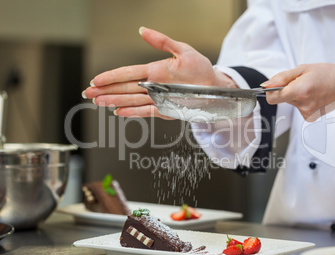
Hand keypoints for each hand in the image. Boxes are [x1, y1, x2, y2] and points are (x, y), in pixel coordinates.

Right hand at [82, 27, 232, 118]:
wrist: (215, 87)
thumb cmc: (201, 68)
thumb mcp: (183, 51)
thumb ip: (162, 42)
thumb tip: (142, 30)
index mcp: (155, 70)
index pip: (128, 73)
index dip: (111, 77)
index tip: (96, 80)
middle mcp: (153, 85)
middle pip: (124, 88)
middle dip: (105, 91)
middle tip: (88, 93)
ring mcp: (158, 98)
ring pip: (131, 100)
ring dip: (114, 101)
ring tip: (98, 102)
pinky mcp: (165, 110)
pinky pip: (146, 112)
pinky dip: (132, 112)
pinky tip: (119, 112)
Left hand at [261, 63, 334, 121]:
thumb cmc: (326, 73)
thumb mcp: (302, 69)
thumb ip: (281, 78)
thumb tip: (265, 85)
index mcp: (299, 91)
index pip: (272, 99)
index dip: (270, 92)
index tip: (275, 85)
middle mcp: (302, 105)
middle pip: (282, 100)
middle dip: (286, 90)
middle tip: (301, 82)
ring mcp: (307, 113)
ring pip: (291, 103)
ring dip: (296, 95)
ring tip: (310, 88)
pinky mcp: (310, 117)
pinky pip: (299, 108)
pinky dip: (303, 101)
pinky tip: (314, 95)